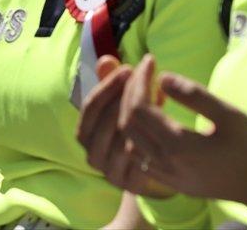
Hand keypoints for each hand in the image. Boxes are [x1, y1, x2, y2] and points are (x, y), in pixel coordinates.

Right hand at [77, 54, 174, 197]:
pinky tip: (161, 125)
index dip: (107, 85)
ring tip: (157, 97)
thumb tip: (106, 60)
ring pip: (121, 141)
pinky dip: (148, 142)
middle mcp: (92, 155)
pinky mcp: (130, 186)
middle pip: (105, 123)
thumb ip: (112, 82)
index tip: (128, 68)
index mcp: (85, 134)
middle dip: (125, 97)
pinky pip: (138, 162)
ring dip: (140, 118)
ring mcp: (110, 173)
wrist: (156, 170)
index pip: (90, 106)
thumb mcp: (123, 104)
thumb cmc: (137, 130)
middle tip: (145, 80)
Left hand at [121, 71, 246, 205]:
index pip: (139, 108)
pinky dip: (139, 136)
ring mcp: (169, 178)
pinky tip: (155, 120)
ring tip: (149, 92)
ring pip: (132, 143)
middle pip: (129, 124)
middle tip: (144, 71)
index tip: (149, 60)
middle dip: (130, 93)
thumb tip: (161, 77)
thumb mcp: (228, 113)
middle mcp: (166, 165)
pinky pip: (142, 159)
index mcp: (178, 146)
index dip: (139, 81)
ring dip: (132, 115)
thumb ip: (193, 94)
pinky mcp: (176, 184)